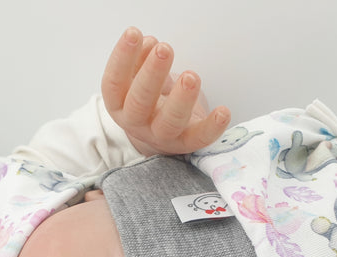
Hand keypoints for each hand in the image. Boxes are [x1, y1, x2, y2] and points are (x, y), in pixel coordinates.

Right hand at [101, 27, 230, 155]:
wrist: (158, 136)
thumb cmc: (149, 100)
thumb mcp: (137, 79)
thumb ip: (140, 60)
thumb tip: (148, 43)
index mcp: (119, 104)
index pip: (114, 82)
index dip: (122, 58)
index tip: (134, 33)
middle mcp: (136, 122)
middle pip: (140, 102)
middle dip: (152, 74)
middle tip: (164, 49)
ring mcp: (161, 135)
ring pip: (169, 122)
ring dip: (181, 99)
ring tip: (190, 75)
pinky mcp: (186, 143)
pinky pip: (199, 138)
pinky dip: (212, 126)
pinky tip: (223, 111)